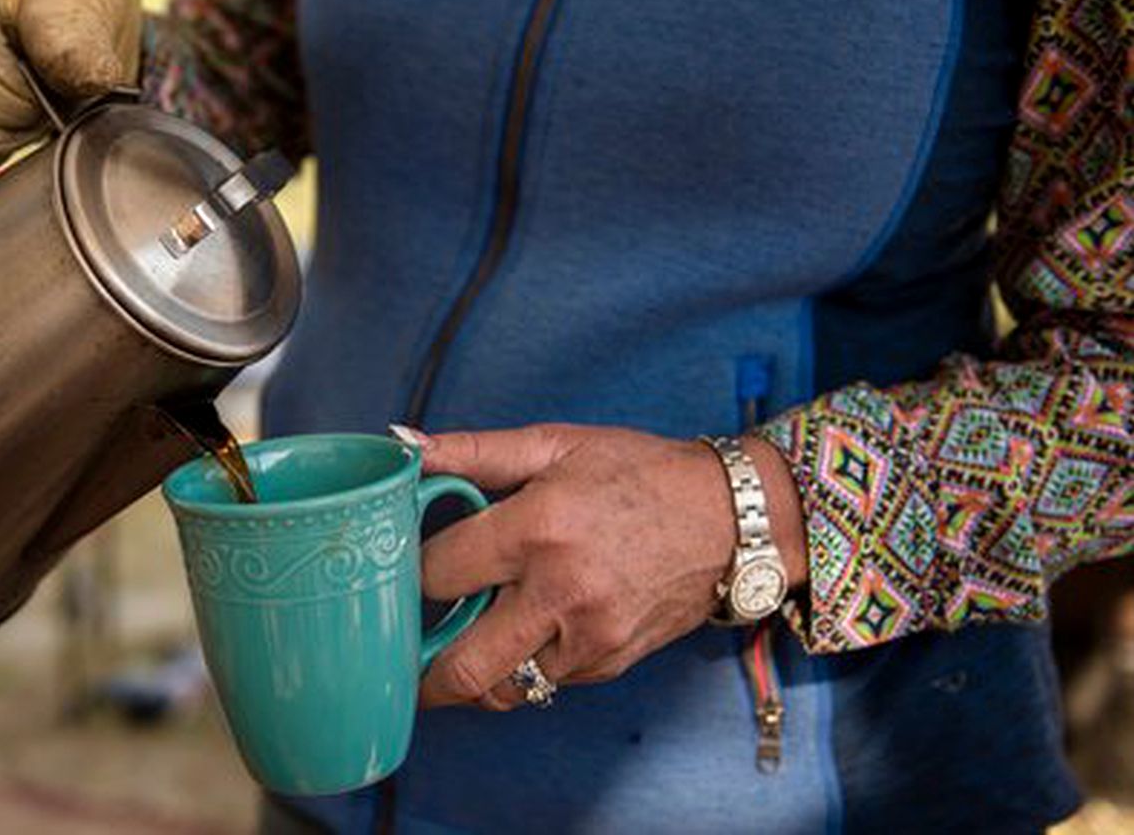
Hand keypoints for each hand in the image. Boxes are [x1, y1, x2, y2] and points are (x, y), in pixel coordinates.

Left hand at [414, 424, 806, 709]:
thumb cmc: (640, 474)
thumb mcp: (556, 445)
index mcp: (538, 528)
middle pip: (461, 666)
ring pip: (501, 688)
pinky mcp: (608, 663)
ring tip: (462, 640)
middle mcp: (560, 591)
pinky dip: (523, 666)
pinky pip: (543, 683)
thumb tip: (405, 446)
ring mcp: (588, 637)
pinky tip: (526, 629)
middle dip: (420, 671)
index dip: (410, 573)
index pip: (438, 573)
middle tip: (401, 654)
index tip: (403, 570)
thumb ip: (474, 451)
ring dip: (472, 673)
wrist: (732, 518)